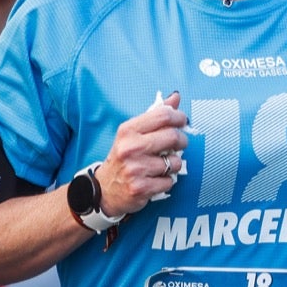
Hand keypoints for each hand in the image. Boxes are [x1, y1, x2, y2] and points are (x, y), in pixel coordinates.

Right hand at [97, 91, 190, 216]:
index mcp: (128, 130)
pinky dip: (167, 181)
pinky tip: (156, 179)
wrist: (104, 189)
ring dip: (174, 164)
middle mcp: (130, 148)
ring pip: (174, 162)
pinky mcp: (140, 188)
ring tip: (162, 165)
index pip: (163, 115)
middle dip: (182, 141)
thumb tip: (175, 97)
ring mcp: (135, 169)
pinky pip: (169, 181)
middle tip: (179, 145)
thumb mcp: (133, 134)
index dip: (179, 117)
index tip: (182, 122)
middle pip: (173, 136)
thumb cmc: (124, 157)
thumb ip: (155, 115)